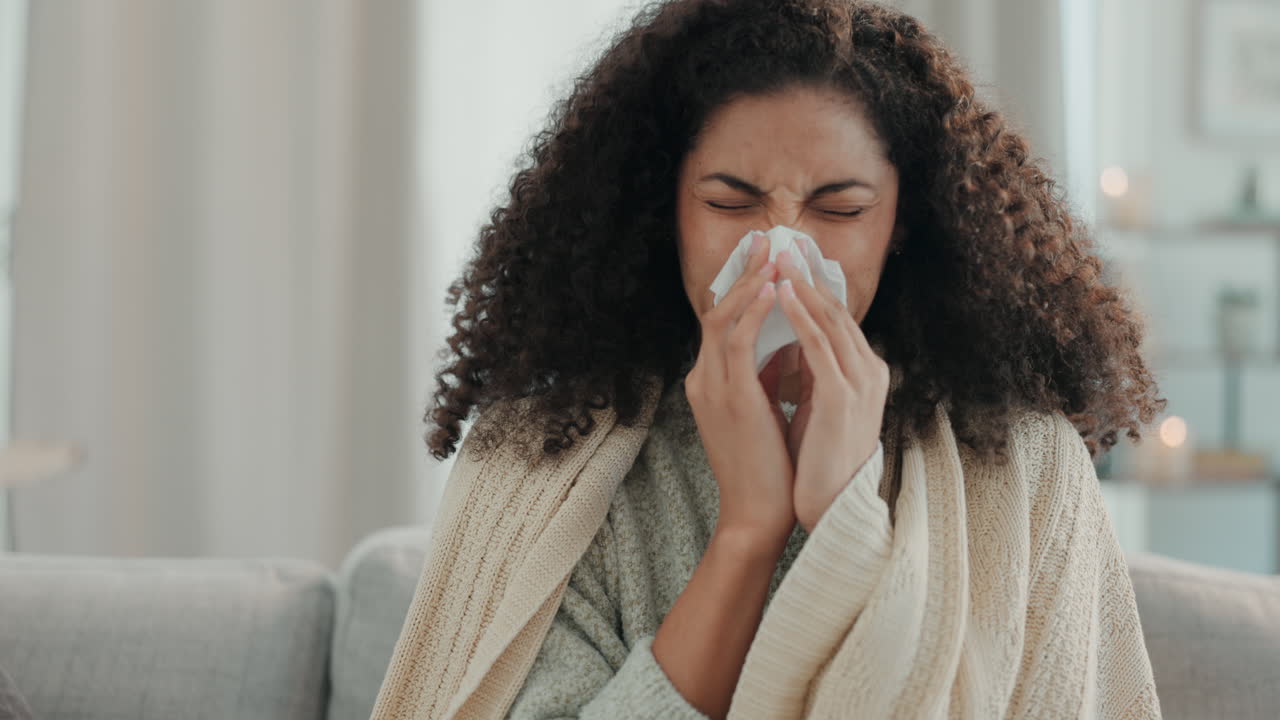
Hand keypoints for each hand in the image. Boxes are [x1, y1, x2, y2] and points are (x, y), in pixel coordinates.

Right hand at [686, 232, 794, 542]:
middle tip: (764, 238)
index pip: (721, 322)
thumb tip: (792, 340)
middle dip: (742, 272)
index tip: (764, 259)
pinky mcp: (728, 397)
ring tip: (771, 253)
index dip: (742, 287)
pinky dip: (753, 311)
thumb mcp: (767, 410)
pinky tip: (772, 289)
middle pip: (716, 310)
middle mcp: (703, 379)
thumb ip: (771, 375)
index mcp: (711, 383)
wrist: (758, 513)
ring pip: (722, 318)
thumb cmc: (769, 468)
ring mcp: (711, 387)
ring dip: (749, 283)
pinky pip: (736, 341)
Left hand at [774, 245, 888, 533]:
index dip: (813, 285)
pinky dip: (800, 316)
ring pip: (830, 320)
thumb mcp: (817, 407)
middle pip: (837, 310)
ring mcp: (859, 383)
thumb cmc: (819, 462)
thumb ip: (810, 374)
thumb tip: (787, 345)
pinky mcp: (842, 398)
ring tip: (779, 256)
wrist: (831, 508)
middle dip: (808, 274)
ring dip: (802, 284)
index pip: (838, 318)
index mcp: (865, 374)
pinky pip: (818, 345)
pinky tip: (781, 294)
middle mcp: (869, 372)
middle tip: (783, 241)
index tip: (790, 258)